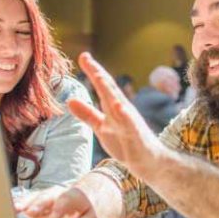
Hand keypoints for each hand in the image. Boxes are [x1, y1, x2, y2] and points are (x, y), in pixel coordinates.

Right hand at [16, 185, 96, 217]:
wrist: (78, 202)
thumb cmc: (84, 211)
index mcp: (72, 196)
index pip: (65, 201)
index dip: (58, 209)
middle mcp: (56, 194)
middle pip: (46, 197)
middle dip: (38, 204)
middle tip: (31, 212)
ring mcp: (44, 198)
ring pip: (34, 198)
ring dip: (24, 203)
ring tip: (16, 209)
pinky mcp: (34, 204)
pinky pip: (25, 203)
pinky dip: (18, 206)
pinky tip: (9, 210)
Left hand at [68, 52, 165, 179]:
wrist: (148, 161)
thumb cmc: (126, 142)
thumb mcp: (102, 127)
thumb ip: (88, 114)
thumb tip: (70, 100)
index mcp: (114, 107)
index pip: (102, 85)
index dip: (93, 71)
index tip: (83, 56)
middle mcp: (122, 110)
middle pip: (109, 89)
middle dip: (98, 74)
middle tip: (86, 58)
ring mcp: (130, 121)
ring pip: (118, 102)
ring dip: (108, 88)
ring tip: (97, 75)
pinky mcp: (136, 134)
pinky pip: (130, 123)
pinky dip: (124, 114)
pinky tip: (118, 106)